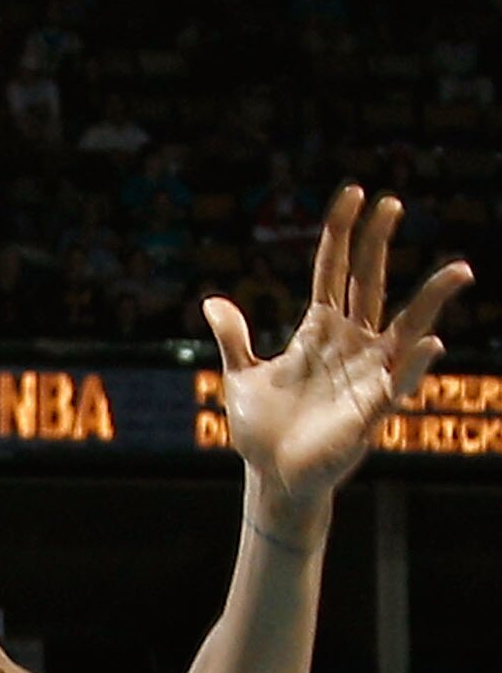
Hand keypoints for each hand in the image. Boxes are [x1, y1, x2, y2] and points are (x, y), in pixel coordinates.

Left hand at [202, 187, 471, 514]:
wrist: (272, 478)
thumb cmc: (262, 431)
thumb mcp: (239, 377)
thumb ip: (233, 339)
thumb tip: (213, 302)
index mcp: (318, 331)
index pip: (333, 271)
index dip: (341, 234)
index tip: (353, 194)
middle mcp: (349, 344)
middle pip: (369, 283)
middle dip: (379, 244)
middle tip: (392, 202)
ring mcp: (365, 374)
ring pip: (406, 327)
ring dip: (432, 299)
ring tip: (459, 269)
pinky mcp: (372, 409)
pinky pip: (399, 382)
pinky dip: (414, 364)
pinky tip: (430, 342)